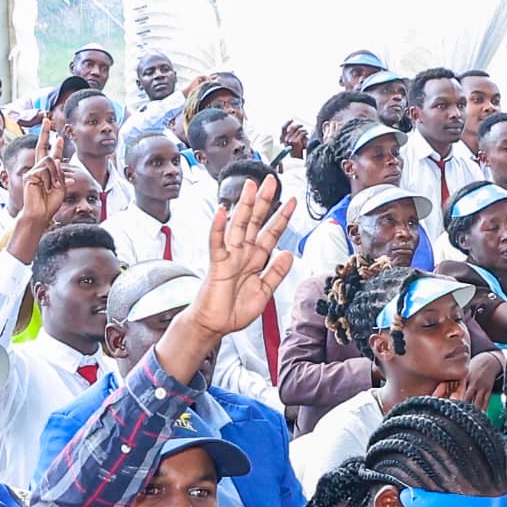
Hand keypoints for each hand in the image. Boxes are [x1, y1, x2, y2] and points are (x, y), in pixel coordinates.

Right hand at [188, 173, 298, 339]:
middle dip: (264, 201)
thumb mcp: (264, 292)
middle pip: (256, 222)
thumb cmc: (234, 310)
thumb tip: (288, 253)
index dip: (282, 217)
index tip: (292, 201)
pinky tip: (221, 211)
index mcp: (255, 260)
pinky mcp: (217, 265)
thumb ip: (276, 273)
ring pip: (238, 226)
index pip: (271, 233)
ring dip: (244, 206)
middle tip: (271, 180)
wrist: (214, 326)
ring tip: (250, 186)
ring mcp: (229, 257)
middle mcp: (243, 254)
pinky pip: (217, 243)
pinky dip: (218, 227)